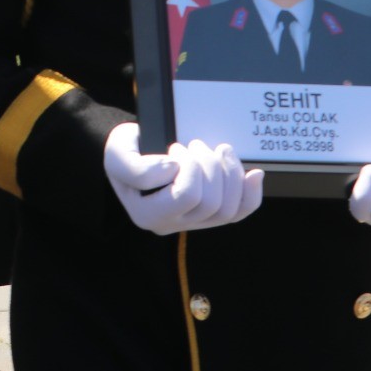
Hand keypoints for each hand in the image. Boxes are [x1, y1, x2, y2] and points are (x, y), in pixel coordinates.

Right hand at [102, 122, 262, 234]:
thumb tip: (173, 170)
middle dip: (209, 165)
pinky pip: (240, 212)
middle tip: (194, 145)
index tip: (174, 148)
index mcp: (148, 215)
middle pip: (211, 203)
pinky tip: (253, 174)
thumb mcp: (117, 153)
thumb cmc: (127, 152)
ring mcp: (195, 221)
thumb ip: (136, 168)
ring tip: (213, 150)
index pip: (187, 195)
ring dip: (228, 172)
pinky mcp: (213, 213)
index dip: (189, 166)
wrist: (135, 152)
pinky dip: (251, 192)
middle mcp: (172, 224)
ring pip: (228, 208)